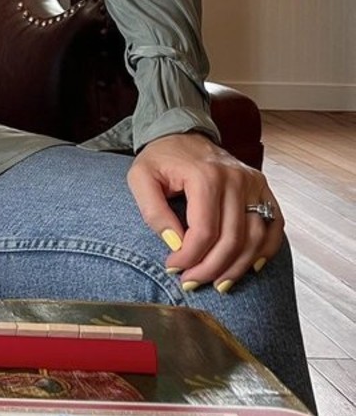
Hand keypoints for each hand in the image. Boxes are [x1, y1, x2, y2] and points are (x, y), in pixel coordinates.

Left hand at [127, 132, 283, 291]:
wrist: (182, 133)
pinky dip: (266, 251)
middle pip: (232, 240)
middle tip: (192, 282)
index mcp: (205, 176)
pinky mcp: (263, 189)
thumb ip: (153, 211)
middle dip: (211, 269)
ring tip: (218, 283)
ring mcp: (254, 183)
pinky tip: (250, 267)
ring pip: (256, 238)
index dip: (189, 257)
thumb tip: (175, 244)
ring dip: (238, 267)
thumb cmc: (161, 158)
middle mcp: (236, 179)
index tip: (173, 268)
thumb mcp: (141, 178)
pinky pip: (274, 226)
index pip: (204, 232)